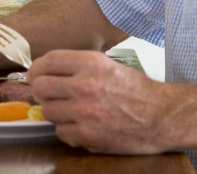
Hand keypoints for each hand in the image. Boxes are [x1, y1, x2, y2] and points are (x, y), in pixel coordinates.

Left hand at [28, 50, 174, 153]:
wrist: (162, 117)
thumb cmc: (137, 91)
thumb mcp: (108, 65)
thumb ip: (78, 66)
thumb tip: (47, 70)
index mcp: (91, 63)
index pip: (48, 61)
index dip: (36, 69)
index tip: (35, 75)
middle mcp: (85, 85)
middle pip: (40, 87)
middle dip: (42, 91)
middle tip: (50, 94)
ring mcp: (84, 112)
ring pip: (47, 111)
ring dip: (56, 111)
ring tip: (72, 110)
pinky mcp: (87, 135)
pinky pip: (61, 132)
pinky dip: (68, 130)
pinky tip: (82, 125)